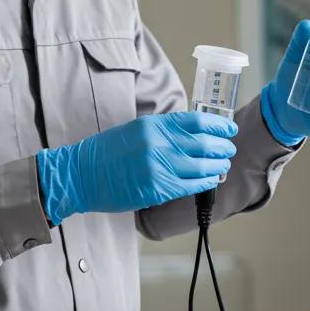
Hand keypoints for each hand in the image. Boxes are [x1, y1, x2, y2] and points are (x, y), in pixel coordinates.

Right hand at [36, 111, 236, 223]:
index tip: (229, 128)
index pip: (197, 121)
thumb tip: (194, 135)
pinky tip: (210, 181)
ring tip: (223, 166)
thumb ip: (163, 131)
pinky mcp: (156, 188)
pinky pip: (190, 185)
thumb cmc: (106, 152)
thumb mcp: (136, 130)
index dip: (218, 125)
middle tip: (229, 150)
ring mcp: (158, 166)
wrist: (80, 175)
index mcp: (153, 125)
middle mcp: (158, 143)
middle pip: (204, 144)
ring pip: (202, 166)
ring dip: (217, 166)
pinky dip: (205, 183)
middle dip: (222, 147)